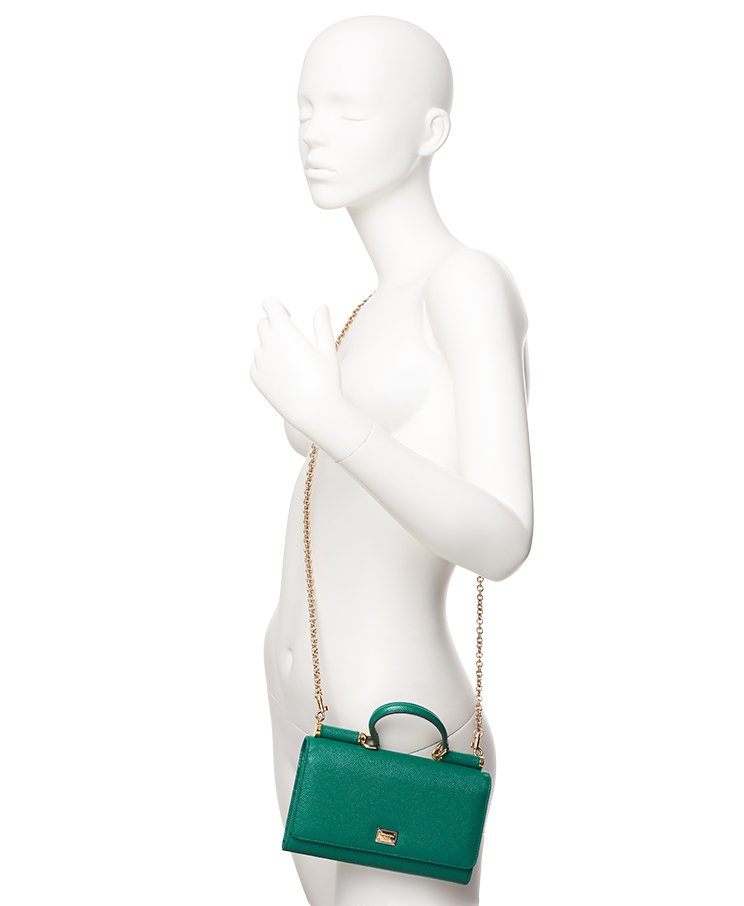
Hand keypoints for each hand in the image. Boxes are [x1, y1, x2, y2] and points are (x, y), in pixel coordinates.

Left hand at [250, 297, 343, 437]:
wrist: (313, 411)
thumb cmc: (325, 380)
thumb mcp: (327, 349)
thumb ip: (322, 325)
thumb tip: (321, 307)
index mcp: (285, 331)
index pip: (269, 304)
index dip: (278, 307)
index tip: (288, 316)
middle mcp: (267, 342)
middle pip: (263, 323)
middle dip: (275, 327)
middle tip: (292, 341)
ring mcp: (259, 360)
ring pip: (261, 345)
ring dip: (272, 348)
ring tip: (293, 366)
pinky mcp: (255, 376)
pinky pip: (257, 363)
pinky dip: (267, 365)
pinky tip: (284, 377)